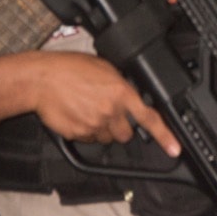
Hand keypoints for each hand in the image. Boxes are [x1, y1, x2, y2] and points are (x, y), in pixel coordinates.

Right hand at [25, 52, 180, 154]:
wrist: (41, 79)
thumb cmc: (69, 68)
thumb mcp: (104, 67)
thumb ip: (121, 84)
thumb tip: (130, 96)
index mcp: (120, 92)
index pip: (149, 118)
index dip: (165, 136)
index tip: (174, 148)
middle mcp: (110, 111)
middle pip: (127, 134)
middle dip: (121, 127)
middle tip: (108, 112)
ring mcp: (94, 125)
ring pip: (108, 138)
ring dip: (104, 129)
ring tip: (89, 109)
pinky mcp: (79, 134)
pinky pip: (89, 139)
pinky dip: (87, 131)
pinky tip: (78, 114)